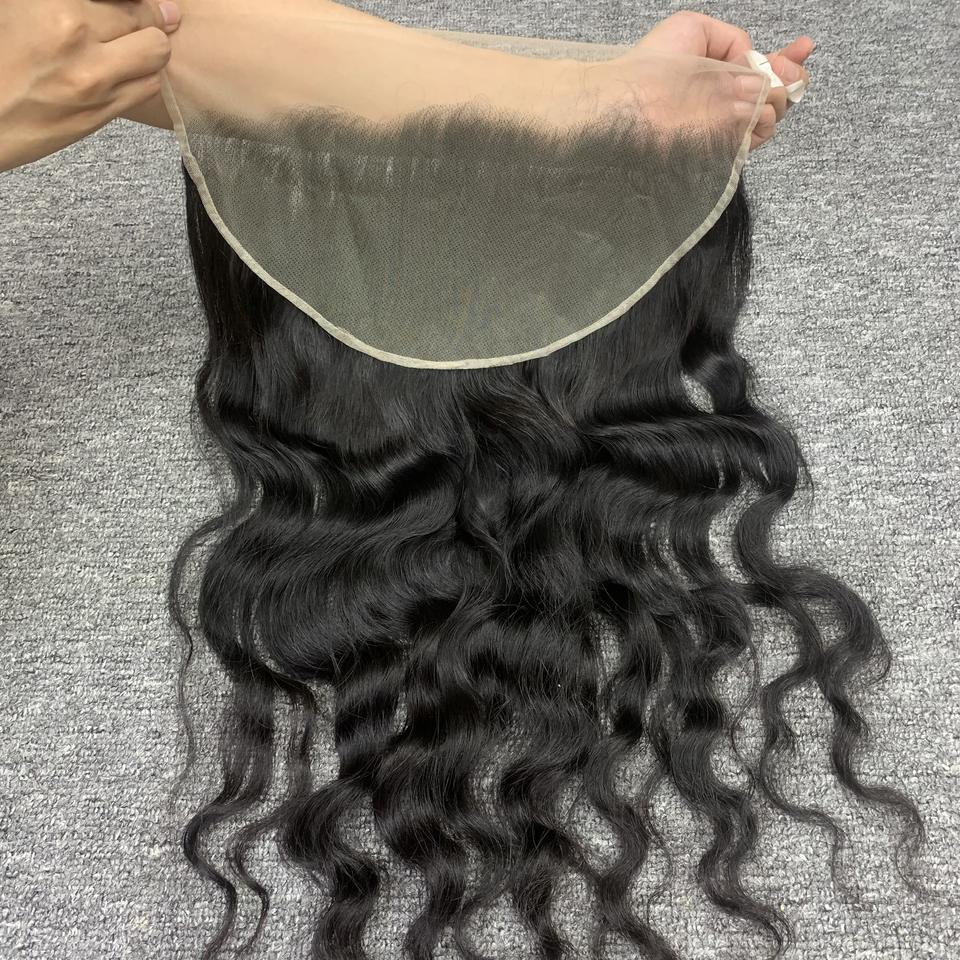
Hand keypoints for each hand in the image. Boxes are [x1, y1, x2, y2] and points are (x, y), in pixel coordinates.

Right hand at [0, 0, 181, 171]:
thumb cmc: (0, 56)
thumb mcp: (20, 7)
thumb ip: (64, 4)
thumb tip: (102, 5)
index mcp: (53, 3)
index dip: (138, 0)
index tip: (130, 3)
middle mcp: (74, 34)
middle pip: (143, 17)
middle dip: (146, 16)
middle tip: (140, 17)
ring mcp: (93, 78)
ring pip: (156, 54)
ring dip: (149, 47)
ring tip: (131, 46)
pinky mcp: (102, 111)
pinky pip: (149, 87)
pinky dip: (145, 75)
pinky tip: (125, 71)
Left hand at [634, 11, 813, 150]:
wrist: (631, 101)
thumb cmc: (651, 65)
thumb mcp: (695, 29)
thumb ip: (732, 40)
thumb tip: (750, 61)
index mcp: (722, 73)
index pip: (764, 69)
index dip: (789, 60)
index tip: (805, 46)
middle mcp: (727, 102)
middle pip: (777, 94)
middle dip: (790, 78)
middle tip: (787, 71)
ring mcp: (725, 126)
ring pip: (772, 115)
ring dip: (777, 98)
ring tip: (765, 89)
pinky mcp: (720, 146)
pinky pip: (755, 135)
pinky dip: (763, 120)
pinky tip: (758, 109)